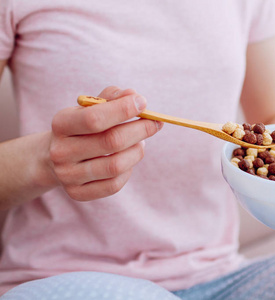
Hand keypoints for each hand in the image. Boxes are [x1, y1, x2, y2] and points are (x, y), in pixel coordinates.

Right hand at [48, 86, 162, 200]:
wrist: (56, 156)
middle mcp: (61, 151)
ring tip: (141, 142)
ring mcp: (67, 175)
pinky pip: (114, 185)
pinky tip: (128, 159)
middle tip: (155, 123)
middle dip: (140, 130)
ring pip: (116, 165)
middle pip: (111, 142)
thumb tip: (133, 95)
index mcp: (61, 124)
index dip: (123, 110)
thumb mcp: (90, 107)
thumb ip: (112, 97)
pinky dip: (128, 170)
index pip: (94, 118)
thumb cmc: (83, 126)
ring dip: (137, 151)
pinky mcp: (77, 193)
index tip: (143, 102)